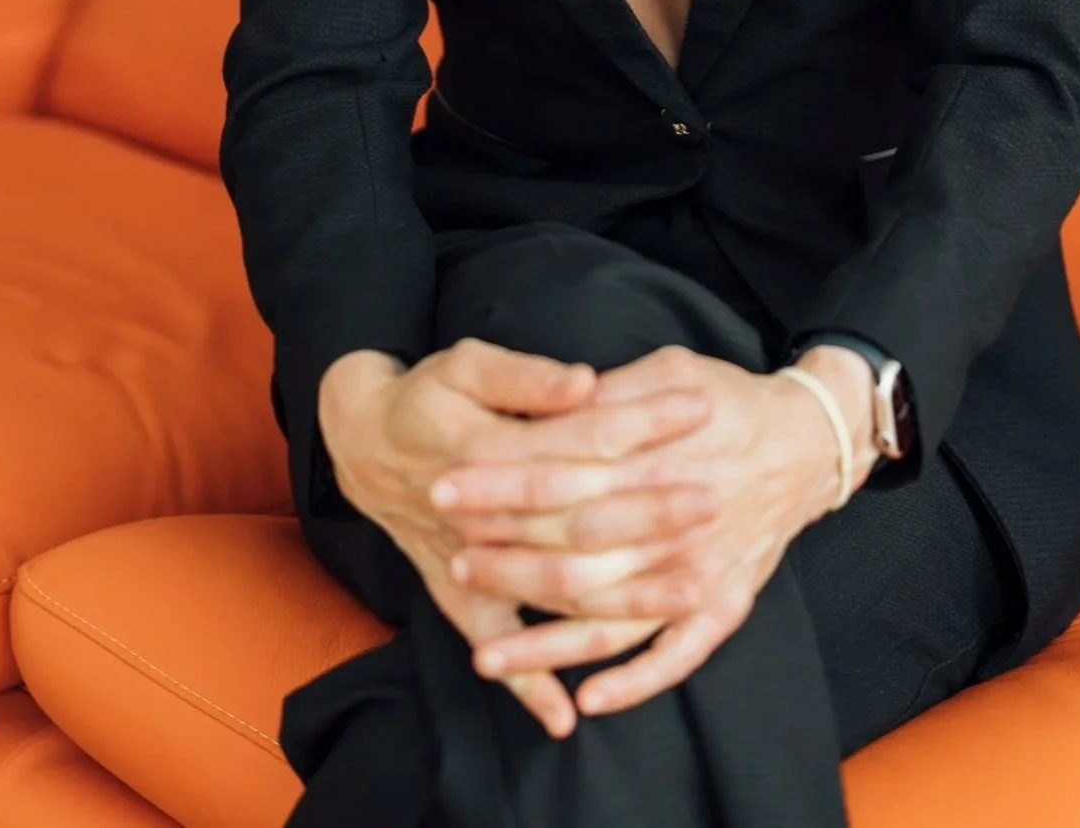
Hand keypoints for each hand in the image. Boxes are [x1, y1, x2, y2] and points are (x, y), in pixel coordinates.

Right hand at [317, 341, 712, 735]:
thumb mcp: (466, 365)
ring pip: (556, 587)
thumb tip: (585, 382)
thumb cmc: (426, 395)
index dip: (643, 423)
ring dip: (626, 593)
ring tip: (697, 587)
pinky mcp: (458, 593)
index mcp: (486, 449)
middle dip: (652, 513)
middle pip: (581, 520)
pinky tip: (565, 714)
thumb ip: (525, 378)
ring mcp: (470, 560)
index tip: (701, 409)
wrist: (363, 444)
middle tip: (716, 500)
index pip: (583, 438)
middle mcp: (481, 515)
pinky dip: (527, 682)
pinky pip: (496, 642)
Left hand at [428, 344, 877, 716]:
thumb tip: (552, 404)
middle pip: (576, 550)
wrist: (809, 441)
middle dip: (508, 561)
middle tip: (455, 564)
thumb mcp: (670, 368)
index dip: (501, 486)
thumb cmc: (728, 400)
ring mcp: (700, 573)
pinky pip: (675, 655)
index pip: (561, 476)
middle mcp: (676, 523)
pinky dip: (633, 682)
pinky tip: (585, 700)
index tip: (450, 490)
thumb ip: (610, 393)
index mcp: (656, 457)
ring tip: (487, 656)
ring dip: (548, 643)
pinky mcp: (724, 606)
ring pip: (612, 618)